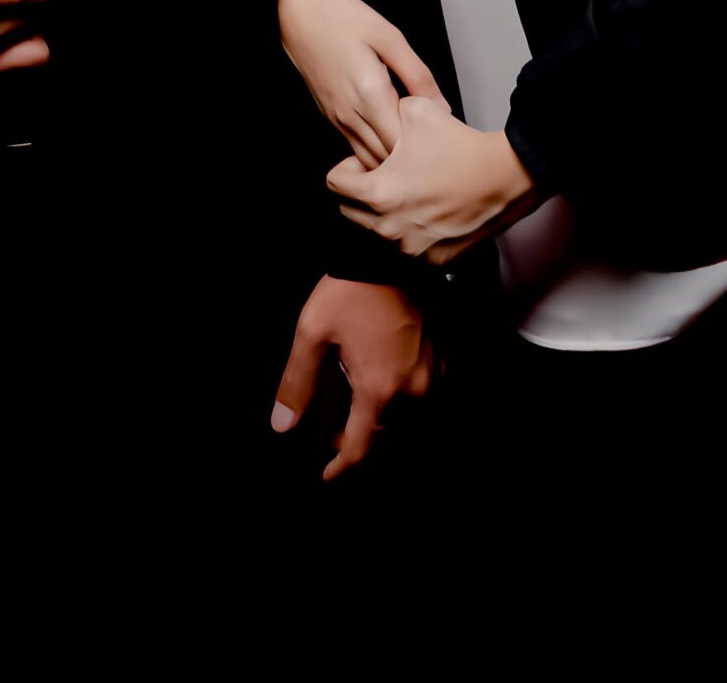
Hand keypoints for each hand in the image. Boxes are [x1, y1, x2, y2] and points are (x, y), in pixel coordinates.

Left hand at [271, 275, 438, 481]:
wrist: (390, 251)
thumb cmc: (351, 290)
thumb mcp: (312, 333)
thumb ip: (298, 383)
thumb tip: (283, 424)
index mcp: (379, 388)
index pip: (361, 446)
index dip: (341, 465)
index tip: (328, 474)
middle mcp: (413, 388)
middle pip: (386, 431)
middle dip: (360, 437)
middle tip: (336, 436)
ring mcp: (433, 371)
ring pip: (408, 413)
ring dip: (383, 417)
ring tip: (358, 410)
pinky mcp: (443, 353)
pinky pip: (426, 390)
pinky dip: (404, 396)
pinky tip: (386, 382)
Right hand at [278, 0, 446, 164]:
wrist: (297, 11)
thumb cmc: (342, 17)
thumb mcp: (390, 38)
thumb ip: (418, 75)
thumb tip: (442, 107)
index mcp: (369, 95)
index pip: (401, 144)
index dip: (421, 144)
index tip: (435, 131)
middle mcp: (349, 114)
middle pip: (384, 157)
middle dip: (407, 156)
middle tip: (426, 138)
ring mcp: (336, 117)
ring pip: (367, 156)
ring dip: (389, 154)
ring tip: (408, 135)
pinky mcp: (328, 114)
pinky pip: (354, 143)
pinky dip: (372, 145)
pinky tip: (386, 128)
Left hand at [327, 93, 537, 262]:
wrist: (504, 175)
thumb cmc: (460, 146)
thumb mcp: (414, 109)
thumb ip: (385, 112)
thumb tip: (377, 114)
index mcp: (378, 194)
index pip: (334, 184)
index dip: (348, 166)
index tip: (369, 161)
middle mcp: (389, 228)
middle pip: (349, 211)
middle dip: (361, 192)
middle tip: (386, 175)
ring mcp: (412, 248)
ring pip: (378, 231)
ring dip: (385, 212)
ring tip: (412, 190)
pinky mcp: (434, 260)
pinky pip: (407, 246)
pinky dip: (412, 230)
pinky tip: (431, 208)